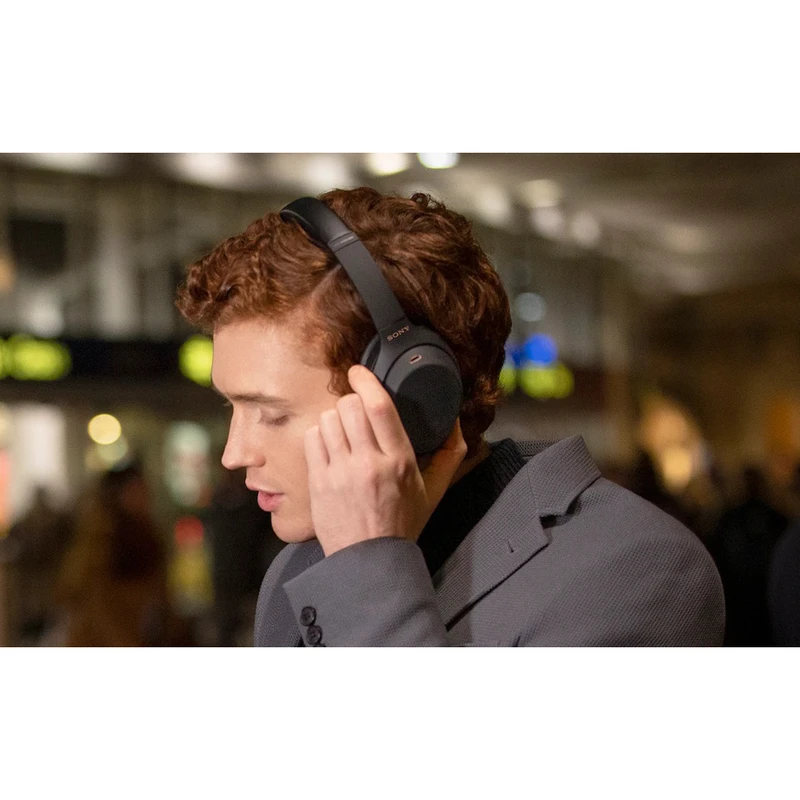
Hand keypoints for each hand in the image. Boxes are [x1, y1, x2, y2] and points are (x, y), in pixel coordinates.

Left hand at [304, 364, 467, 556]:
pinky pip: (312, 438)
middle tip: (355, 411)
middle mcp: (369, 463)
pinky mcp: (318, 481)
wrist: (370, 560)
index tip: (359, 372)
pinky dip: (319, 435)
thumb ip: (451, 454)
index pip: (379, 406)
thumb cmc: (403, 523)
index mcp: (400, 460)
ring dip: (335, 418)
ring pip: (329, 419)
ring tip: (343, 431)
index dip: (365, 380)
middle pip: (350, 406)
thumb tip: (457, 421)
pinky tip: (329, 446)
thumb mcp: (435, 490)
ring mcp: (340, 472)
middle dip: (351, 401)